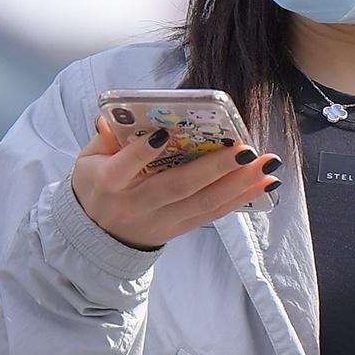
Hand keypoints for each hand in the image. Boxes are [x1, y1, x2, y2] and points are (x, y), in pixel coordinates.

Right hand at [71, 115, 279, 250]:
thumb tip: (110, 118)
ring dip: (239, 185)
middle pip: (178, 187)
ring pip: (203, 204)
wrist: (99, 236)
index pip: (124, 169)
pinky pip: (213, 214)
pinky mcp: (180, 229)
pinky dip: (241, 199)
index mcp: (110, 184)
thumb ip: (103, 139)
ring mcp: (162, 220)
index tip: (161, 133)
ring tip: (266, 167)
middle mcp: (139, 205)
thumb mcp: (88, 161)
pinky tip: (264, 184)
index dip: (141, 153)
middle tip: (245, 151)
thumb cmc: (97, 186)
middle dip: (214, 168)